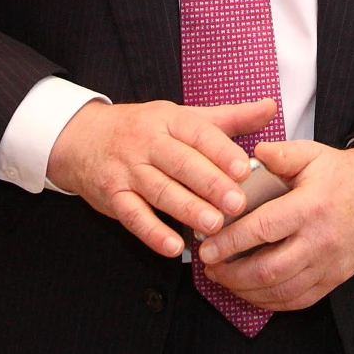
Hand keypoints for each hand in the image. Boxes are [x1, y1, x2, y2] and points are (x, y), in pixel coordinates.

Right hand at [46, 98, 273, 258]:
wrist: (83, 138)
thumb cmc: (144, 129)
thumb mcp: (184, 116)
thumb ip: (229, 118)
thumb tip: (270, 106)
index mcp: (170, 120)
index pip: (198, 133)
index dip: (222, 152)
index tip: (246, 169)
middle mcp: (147, 142)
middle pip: (181, 163)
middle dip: (210, 184)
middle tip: (238, 204)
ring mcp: (128, 169)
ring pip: (160, 190)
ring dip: (187, 209)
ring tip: (214, 226)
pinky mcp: (113, 195)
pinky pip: (133, 216)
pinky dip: (153, 232)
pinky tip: (174, 247)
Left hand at [196, 140, 353, 311]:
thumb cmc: (341, 173)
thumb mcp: (312, 153)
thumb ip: (282, 153)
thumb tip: (254, 152)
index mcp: (310, 207)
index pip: (263, 229)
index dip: (230, 241)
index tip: (206, 246)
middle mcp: (320, 241)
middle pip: (268, 270)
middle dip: (232, 272)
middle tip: (209, 266)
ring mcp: (328, 265)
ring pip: (281, 291)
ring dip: (246, 290)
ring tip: (224, 278)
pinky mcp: (333, 279)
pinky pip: (298, 300)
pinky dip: (270, 302)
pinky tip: (251, 292)